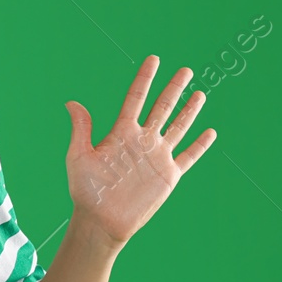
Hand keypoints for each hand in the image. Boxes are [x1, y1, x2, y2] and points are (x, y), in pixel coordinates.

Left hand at [63, 55, 216, 246]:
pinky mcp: (168, 175)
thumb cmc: (86, 191)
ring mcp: (156, 157)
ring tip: (200, 93)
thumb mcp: (79, 157)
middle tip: (186, 70)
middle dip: (173, 88)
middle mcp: (141, 140)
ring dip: (189, 110)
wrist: (101, 221)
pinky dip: (199, 145)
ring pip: (178, 127)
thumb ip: (81, 129)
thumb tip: (71, 103)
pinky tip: (210, 132)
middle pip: (162, 107)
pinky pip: (188, 156)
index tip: (153, 59)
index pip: (136, 98)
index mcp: (121, 132)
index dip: (145, 78)